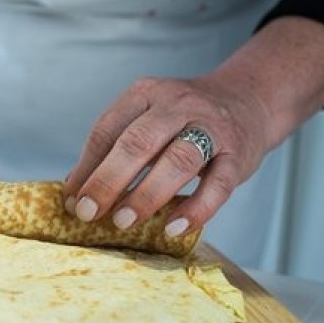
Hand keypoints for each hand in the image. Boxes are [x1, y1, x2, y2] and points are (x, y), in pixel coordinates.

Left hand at [62, 16, 323, 237]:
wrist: (250, 100)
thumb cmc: (185, 119)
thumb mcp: (148, 119)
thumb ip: (114, 148)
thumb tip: (75, 192)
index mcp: (146, 94)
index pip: (108, 129)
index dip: (87, 167)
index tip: (73, 200)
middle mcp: (178, 105)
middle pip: (138, 142)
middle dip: (109, 180)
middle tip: (89, 213)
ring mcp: (211, 128)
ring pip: (177, 160)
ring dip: (146, 194)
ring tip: (123, 222)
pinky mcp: (239, 154)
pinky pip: (219, 184)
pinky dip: (196, 208)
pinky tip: (173, 228)